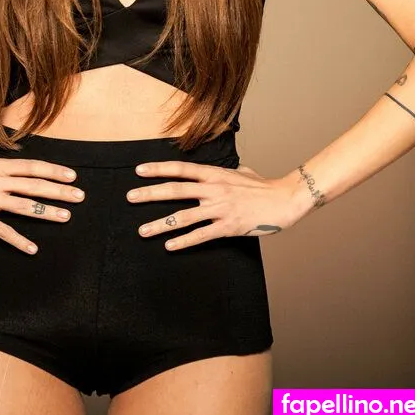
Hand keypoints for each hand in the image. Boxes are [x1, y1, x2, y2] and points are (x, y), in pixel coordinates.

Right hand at [0, 156, 85, 253]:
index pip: (32, 167)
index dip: (54, 171)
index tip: (72, 176)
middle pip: (34, 185)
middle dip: (59, 191)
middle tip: (80, 196)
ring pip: (24, 206)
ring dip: (47, 212)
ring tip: (66, 217)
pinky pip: (3, 231)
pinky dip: (19, 241)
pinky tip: (32, 248)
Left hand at [126, 160, 303, 250]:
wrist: (284, 200)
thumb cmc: (262, 186)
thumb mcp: (240, 171)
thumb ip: (226, 171)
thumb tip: (223, 168)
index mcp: (214, 174)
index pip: (180, 169)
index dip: (158, 169)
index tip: (138, 171)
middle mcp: (214, 189)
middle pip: (175, 190)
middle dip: (150, 194)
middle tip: (129, 197)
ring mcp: (220, 209)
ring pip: (183, 217)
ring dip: (161, 224)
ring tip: (142, 230)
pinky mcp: (228, 227)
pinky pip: (201, 235)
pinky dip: (183, 241)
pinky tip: (169, 246)